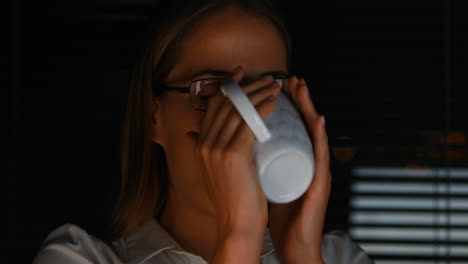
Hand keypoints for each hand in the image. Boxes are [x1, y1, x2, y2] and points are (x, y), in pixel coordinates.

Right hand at [196, 66, 281, 240]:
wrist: (237, 223)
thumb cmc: (233, 198)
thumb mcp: (212, 171)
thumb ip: (204, 152)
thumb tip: (193, 137)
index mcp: (201, 145)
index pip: (214, 107)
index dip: (228, 87)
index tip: (241, 74)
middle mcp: (205, 143)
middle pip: (226, 103)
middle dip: (247, 85)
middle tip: (264, 77)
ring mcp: (217, 148)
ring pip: (239, 110)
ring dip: (258, 93)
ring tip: (275, 86)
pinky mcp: (233, 154)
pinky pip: (249, 123)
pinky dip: (263, 108)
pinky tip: (274, 101)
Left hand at [268, 76, 330, 263]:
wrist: (292, 243)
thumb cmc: (278, 213)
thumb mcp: (264, 181)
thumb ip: (254, 165)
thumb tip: (236, 148)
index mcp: (294, 160)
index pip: (289, 126)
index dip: (281, 104)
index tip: (271, 84)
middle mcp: (307, 161)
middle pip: (302, 123)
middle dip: (295, 97)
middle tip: (287, 77)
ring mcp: (315, 171)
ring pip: (313, 133)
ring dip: (308, 107)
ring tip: (301, 87)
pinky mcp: (318, 185)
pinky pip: (320, 157)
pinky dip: (320, 136)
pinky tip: (318, 120)